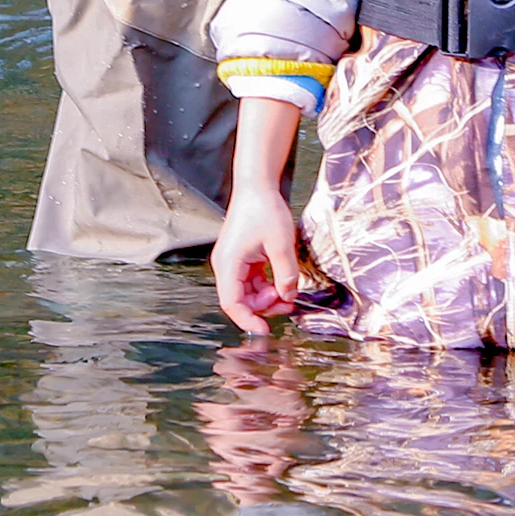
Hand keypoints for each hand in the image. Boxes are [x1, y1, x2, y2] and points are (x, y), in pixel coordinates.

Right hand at [212, 183, 301, 333]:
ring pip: (247, 291)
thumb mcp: (280, 244)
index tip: (265, 330)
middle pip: (240, 300)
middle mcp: (226, 265)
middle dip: (263, 306)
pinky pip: (251, 280)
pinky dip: (265, 284)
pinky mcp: (241, 257)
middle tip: (287, 302)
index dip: (248, 320)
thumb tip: (288, 297)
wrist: (257, 184)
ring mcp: (233, 261)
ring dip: (266, 296)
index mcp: (228, 263)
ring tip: (287, 291)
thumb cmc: (264, 209)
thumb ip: (285, 274)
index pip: (232, 303)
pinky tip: (281, 281)